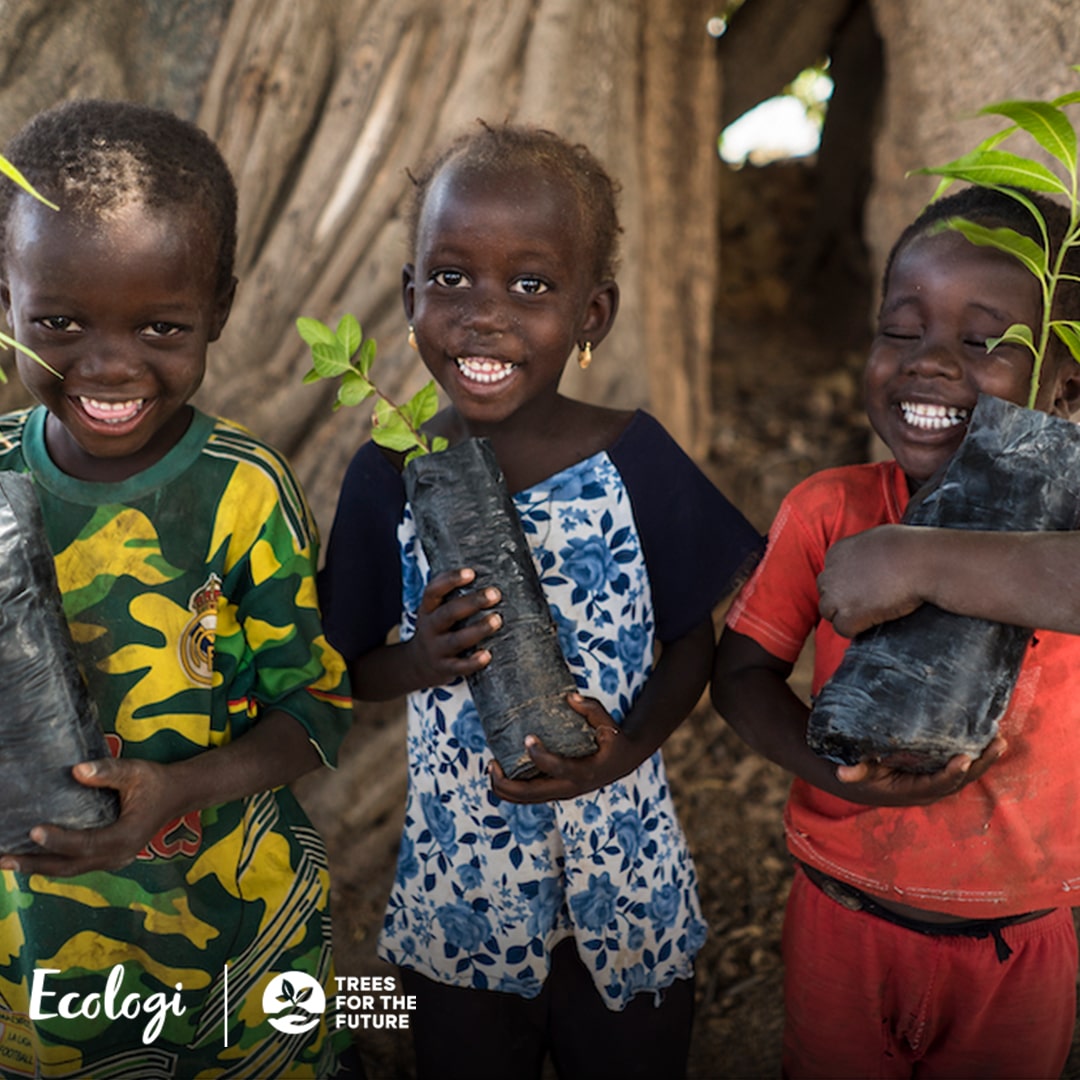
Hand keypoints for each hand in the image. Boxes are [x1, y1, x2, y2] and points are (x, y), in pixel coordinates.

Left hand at [0, 757, 179, 876]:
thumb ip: (108, 772)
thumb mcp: (136, 771)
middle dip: (35, 863)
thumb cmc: (157, 782)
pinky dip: (53, 862)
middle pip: (69, 866)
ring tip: (8, 860)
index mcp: (125, 836)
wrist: (178, 795)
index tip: (33, 830)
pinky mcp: (108, 857)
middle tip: (3, 859)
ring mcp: (113, 859)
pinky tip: (33, 856)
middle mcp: (117, 855)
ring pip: (70, 869)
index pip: (85, 843)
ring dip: (38, 866)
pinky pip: (76, 865)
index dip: (58, 840)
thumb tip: (76, 770)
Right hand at [408, 568, 501, 685]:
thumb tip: (492, 575)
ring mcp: (436, 649)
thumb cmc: (438, 631)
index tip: (471, 573)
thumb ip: (455, 598)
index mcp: (428, 609)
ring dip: (478, 629)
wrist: (419, 665)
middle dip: (472, 602)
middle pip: (448, 613)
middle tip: (494, 594)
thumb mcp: (436, 612)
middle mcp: (430, 628)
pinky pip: (459, 666)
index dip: (450, 580)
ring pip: (456, 640)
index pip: (433, 591)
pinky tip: (487, 655)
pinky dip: (473, 662)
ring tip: (496, 620)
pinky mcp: (445, 668)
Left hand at [489, 694, 630, 802]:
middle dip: (506, 782)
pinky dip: (512, 789)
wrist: (623, 762)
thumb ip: (591, 709)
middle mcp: (570, 787)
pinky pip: (530, 797)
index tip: (527, 738)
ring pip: (526, 800)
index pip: (557, 768)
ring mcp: (562, 793)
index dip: (539, 756)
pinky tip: (502, 772)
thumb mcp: (609, 724)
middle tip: (491, 763)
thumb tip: (569, 697)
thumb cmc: (614, 740)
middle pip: (530, 794)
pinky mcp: (556, 792)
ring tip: (491, 767)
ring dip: (505, 788)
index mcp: (585, 771)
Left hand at [818, 526, 924, 636]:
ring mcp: (837, 595)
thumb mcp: (876, 540)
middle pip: (826, 593)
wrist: (920, 562)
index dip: (846, 585)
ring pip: (829, 612)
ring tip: (869, 615)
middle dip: (841, 599)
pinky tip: (872, 623)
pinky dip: (855, 630)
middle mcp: (831, 573)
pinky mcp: (848, 615)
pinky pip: (842, 629)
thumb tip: (869, 562)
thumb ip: (863, 553)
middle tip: (865, 603)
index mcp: (836, 553)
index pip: (830, 575)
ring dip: (845, 615)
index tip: (863, 588)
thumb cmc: (908, 547)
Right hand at [833, 735, 1005, 806]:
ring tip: (1000, 739)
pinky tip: (986, 737)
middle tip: (997, 744)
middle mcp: (928, 790)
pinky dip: (975, 754)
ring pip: (965, 773)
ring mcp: (935, 782)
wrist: (860, 781)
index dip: (952, 773)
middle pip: (960, 779)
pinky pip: (960, 765)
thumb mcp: (856, 772)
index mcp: (911, 791)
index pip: (937, 785)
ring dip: (984, 758)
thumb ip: (854, 772)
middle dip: (980, 763)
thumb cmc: (859, 773)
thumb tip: (843, 773)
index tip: (964, 759)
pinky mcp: (937, 772)